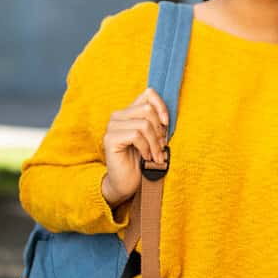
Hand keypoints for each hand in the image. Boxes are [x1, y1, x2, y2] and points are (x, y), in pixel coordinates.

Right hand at [102, 87, 168, 205]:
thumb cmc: (141, 161)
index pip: (148, 94)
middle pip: (148, 110)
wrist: (127, 183)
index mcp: (130, 112)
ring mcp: (112, 126)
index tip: (167, 124)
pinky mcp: (110, 139)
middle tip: (162, 147)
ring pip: (144, 124)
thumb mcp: (153, 138)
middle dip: (159, 130)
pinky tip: (146, 158)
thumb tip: (166, 118)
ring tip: (156, 156)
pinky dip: (146, 148)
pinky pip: (136, 136)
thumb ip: (157, 124)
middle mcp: (118, 116)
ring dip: (155, 143)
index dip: (161, 106)